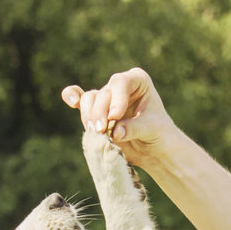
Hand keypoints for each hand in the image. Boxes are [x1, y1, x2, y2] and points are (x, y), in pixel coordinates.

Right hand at [61, 67, 176, 167]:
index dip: (116, 99)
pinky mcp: (96, 111)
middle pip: (103, 93)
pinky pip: (80, 100)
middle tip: (102, 130)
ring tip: (96, 133)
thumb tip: (115, 132)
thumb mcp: (152, 130)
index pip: (121, 83)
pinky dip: (72, 97)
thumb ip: (134, 128)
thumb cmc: (159, 134)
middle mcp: (120, 85)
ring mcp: (107, 97)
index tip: (115, 117)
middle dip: (100, 112)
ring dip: (89, 116)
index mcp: (138, 81)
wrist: (154, 149)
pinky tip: (71, 101)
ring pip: (89, 100)